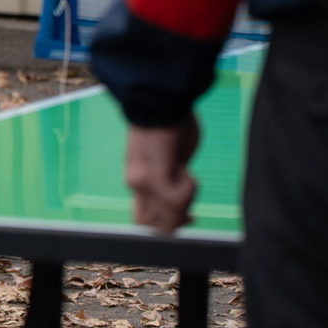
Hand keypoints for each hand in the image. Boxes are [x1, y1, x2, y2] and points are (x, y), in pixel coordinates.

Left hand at [125, 114, 200, 234]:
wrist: (163, 100)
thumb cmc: (173, 122)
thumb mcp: (175, 158)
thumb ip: (175, 177)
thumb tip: (185, 194)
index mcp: (138, 179)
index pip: (144, 220)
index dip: (169, 225)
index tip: (190, 218)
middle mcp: (135, 185)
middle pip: (152, 228)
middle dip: (177, 222)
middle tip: (191, 214)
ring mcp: (142, 184)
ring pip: (168, 219)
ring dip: (185, 204)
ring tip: (185, 174)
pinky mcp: (153, 179)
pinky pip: (179, 200)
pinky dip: (190, 187)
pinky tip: (184, 165)